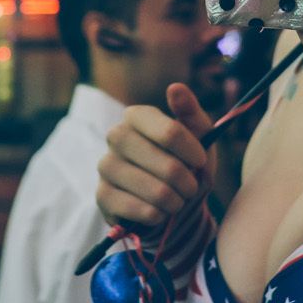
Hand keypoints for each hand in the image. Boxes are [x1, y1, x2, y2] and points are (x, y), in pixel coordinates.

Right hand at [97, 85, 213, 227]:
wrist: (175, 206)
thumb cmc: (187, 166)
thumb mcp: (200, 139)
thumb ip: (191, 113)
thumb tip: (175, 87)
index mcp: (138, 116)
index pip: (169, 131)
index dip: (191, 151)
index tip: (201, 162)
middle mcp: (116, 136)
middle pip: (161, 161)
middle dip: (184, 180)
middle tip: (191, 187)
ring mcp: (106, 165)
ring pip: (148, 187)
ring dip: (172, 200)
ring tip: (177, 201)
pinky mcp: (101, 195)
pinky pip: (133, 207)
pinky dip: (154, 214)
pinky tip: (159, 213)